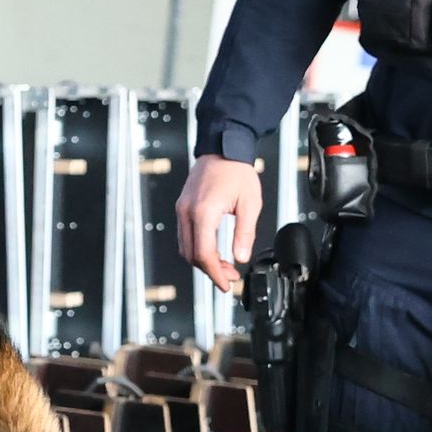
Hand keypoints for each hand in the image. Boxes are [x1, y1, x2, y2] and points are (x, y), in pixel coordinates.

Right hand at [178, 155, 261, 296]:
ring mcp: (182, 209)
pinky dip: (198, 247)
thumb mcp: (250, 204)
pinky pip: (186, 235)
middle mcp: (187, 212)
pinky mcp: (182, 206)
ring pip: (185, 247)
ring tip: (224, 265)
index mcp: (204, 212)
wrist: (223, 147)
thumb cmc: (236, 171)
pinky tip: (214, 249)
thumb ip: (245, 233)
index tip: (225, 284)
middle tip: (229, 277)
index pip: (203, 254)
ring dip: (203, 260)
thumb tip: (241, 257)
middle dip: (210, 270)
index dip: (215, 274)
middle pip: (191, 255)